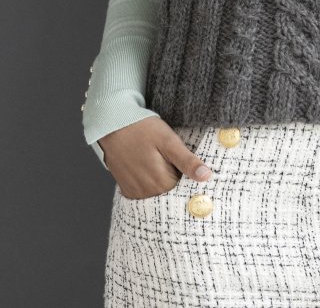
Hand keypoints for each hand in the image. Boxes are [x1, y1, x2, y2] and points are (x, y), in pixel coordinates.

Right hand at [97, 116, 212, 198]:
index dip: (189, 177)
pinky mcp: (126, 190)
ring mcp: (135, 193)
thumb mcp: (169, 140)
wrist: (113, 125)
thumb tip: (207, 176)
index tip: (188, 166)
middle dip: (176, 180)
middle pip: (171, 194)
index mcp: (161, 183)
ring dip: (162, 182)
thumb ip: (187, 161)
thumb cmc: (143, 129)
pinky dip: (149, 184)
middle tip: (171, 160)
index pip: (185, 191)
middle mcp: (147, 193)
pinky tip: (148, 168)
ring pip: (158, 194)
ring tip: (158, 162)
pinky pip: (144, 194)